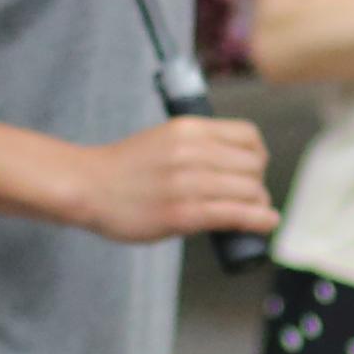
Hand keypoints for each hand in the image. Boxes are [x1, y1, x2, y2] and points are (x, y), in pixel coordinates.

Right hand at [73, 112, 276, 242]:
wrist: (88, 186)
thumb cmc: (126, 169)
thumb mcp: (165, 140)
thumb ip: (198, 146)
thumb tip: (237, 165)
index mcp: (188, 129)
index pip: (248, 136)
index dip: (258, 155)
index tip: (254, 170)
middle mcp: (191, 152)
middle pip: (252, 166)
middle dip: (258, 184)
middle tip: (251, 198)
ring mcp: (187, 183)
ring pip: (249, 191)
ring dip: (259, 205)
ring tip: (255, 213)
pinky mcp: (182, 214)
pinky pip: (235, 214)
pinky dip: (258, 220)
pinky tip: (265, 223)